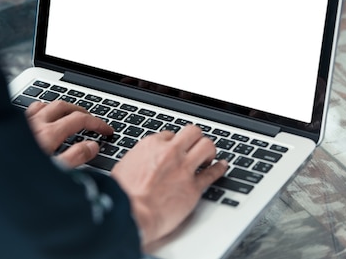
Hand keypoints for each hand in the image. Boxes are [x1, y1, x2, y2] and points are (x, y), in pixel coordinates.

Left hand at [25, 100, 113, 167]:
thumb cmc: (18, 175)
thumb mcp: (54, 172)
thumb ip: (75, 158)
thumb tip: (92, 147)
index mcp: (48, 134)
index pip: (79, 120)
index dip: (97, 124)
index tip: (106, 131)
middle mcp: (35, 124)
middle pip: (64, 106)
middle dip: (81, 112)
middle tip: (91, 121)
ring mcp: (22, 124)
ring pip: (45, 105)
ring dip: (61, 108)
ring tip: (69, 116)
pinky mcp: (11, 127)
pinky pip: (30, 111)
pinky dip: (41, 110)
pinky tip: (42, 119)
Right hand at [111, 126, 227, 247]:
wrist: (133, 213)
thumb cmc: (124, 194)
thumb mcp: (124, 167)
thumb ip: (137, 159)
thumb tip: (140, 161)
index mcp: (151, 146)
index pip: (170, 134)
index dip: (173, 142)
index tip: (174, 149)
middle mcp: (170, 153)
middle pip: (192, 132)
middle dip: (195, 138)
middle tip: (194, 147)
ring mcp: (184, 169)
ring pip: (206, 146)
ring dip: (208, 150)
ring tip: (207, 156)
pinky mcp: (194, 187)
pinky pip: (213, 173)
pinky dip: (219, 168)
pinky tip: (221, 166)